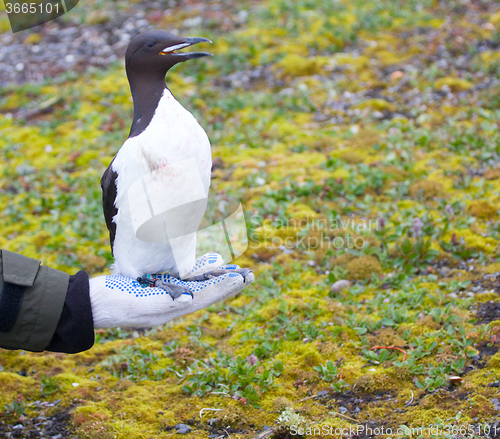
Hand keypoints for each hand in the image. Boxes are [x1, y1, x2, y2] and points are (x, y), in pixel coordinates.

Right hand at [89, 266, 253, 328]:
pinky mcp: (156, 288)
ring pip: (197, 286)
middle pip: (206, 293)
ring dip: (216, 279)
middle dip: (227, 284)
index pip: (205, 297)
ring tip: (236, 272)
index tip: (242, 278)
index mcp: (172, 309)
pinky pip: (182, 281)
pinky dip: (196, 274)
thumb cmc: (112, 303)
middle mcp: (172, 303)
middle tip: (250, 275)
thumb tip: (191, 300)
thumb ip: (166, 304)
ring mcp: (164, 296)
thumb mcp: (140, 306)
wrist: (90, 303)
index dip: (224, 287)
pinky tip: (206, 267)